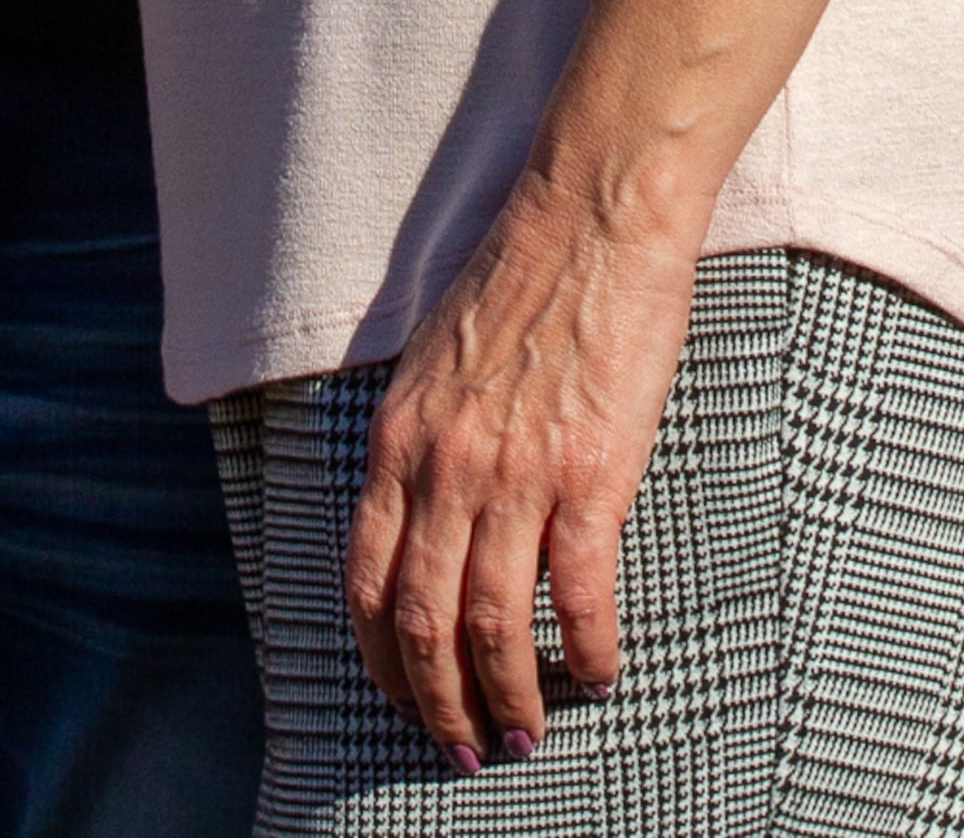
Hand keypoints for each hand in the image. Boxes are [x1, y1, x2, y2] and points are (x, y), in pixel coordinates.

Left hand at [346, 172, 700, 766]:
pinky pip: (580, 593)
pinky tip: (599, 674)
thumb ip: (420, 442)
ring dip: (508, 696)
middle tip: (465, 749)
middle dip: (439, 703)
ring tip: (527, 733)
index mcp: (398, 438)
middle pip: (421, 620)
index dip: (381, 659)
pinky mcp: (590, 473)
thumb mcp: (431, 361)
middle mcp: (444, 465)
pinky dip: (588, 650)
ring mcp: (515, 473)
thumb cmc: (518, 279)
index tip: (404, 703)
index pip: (364, 578)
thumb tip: (419, 522)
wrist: (592, 214)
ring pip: (493, 623)